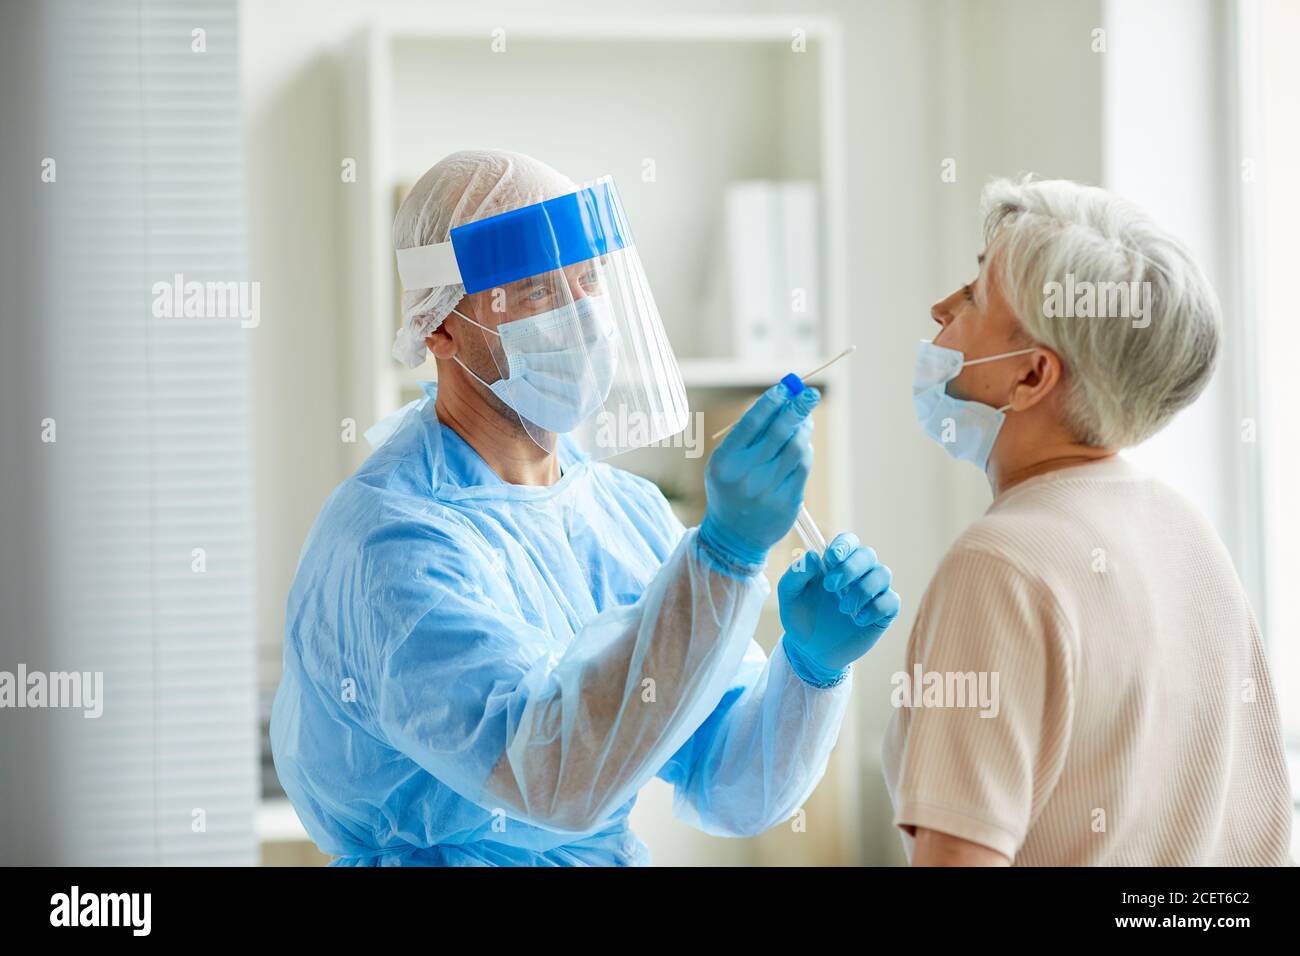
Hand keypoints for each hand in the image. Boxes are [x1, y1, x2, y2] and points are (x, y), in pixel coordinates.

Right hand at [699, 383, 818, 566]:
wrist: (733, 536)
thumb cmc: (730, 488)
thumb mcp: (726, 462)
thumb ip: (748, 435)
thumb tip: (784, 401)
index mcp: (725, 462)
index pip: (751, 424)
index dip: (771, 402)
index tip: (786, 388)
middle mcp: (746, 477)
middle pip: (778, 433)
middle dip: (797, 409)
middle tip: (810, 394)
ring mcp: (768, 491)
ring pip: (796, 449)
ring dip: (804, 430)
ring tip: (804, 421)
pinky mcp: (787, 503)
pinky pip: (803, 468)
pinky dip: (805, 451)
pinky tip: (802, 445)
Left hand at [778, 532, 899, 685]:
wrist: (810, 651)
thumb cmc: (800, 617)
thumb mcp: (789, 596)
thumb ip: (796, 575)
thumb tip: (813, 555)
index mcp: (836, 564)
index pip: (849, 542)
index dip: (844, 545)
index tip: (832, 557)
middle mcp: (857, 574)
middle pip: (868, 554)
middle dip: (851, 568)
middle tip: (831, 587)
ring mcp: (872, 592)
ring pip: (883, 574)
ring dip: (863, 589)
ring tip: (843, 608)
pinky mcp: (882, 613)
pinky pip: (891, 600)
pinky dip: (876, 608)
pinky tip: (858, 620)